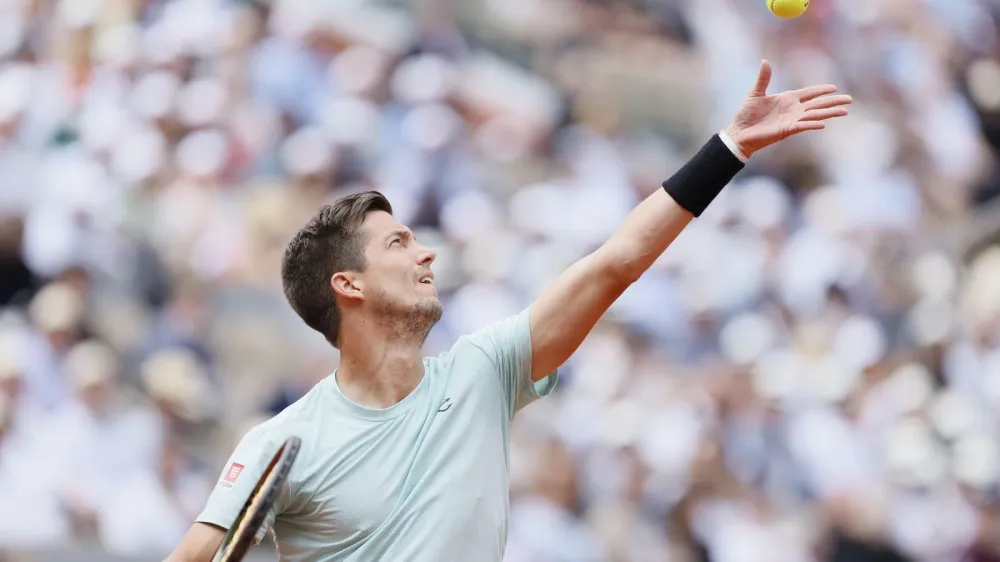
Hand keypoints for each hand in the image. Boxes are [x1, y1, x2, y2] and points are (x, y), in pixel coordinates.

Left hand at [724, 60, 851, 157]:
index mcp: (787, 99)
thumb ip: (763, 79)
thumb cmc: (746, 114)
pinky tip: (823, 123)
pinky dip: (811, 124)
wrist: (738, 132)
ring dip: (829, 113)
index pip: (809, 93)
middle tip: (849, 99)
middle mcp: (792, 110)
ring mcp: (791, 120)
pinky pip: (802, 126)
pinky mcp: (785, 130)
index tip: (834, 88)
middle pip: (817, 104)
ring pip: (814, 115)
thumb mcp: (755, 93)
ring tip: (844, 111)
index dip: (821, 90)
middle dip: (833, 101)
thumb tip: (765, 61)